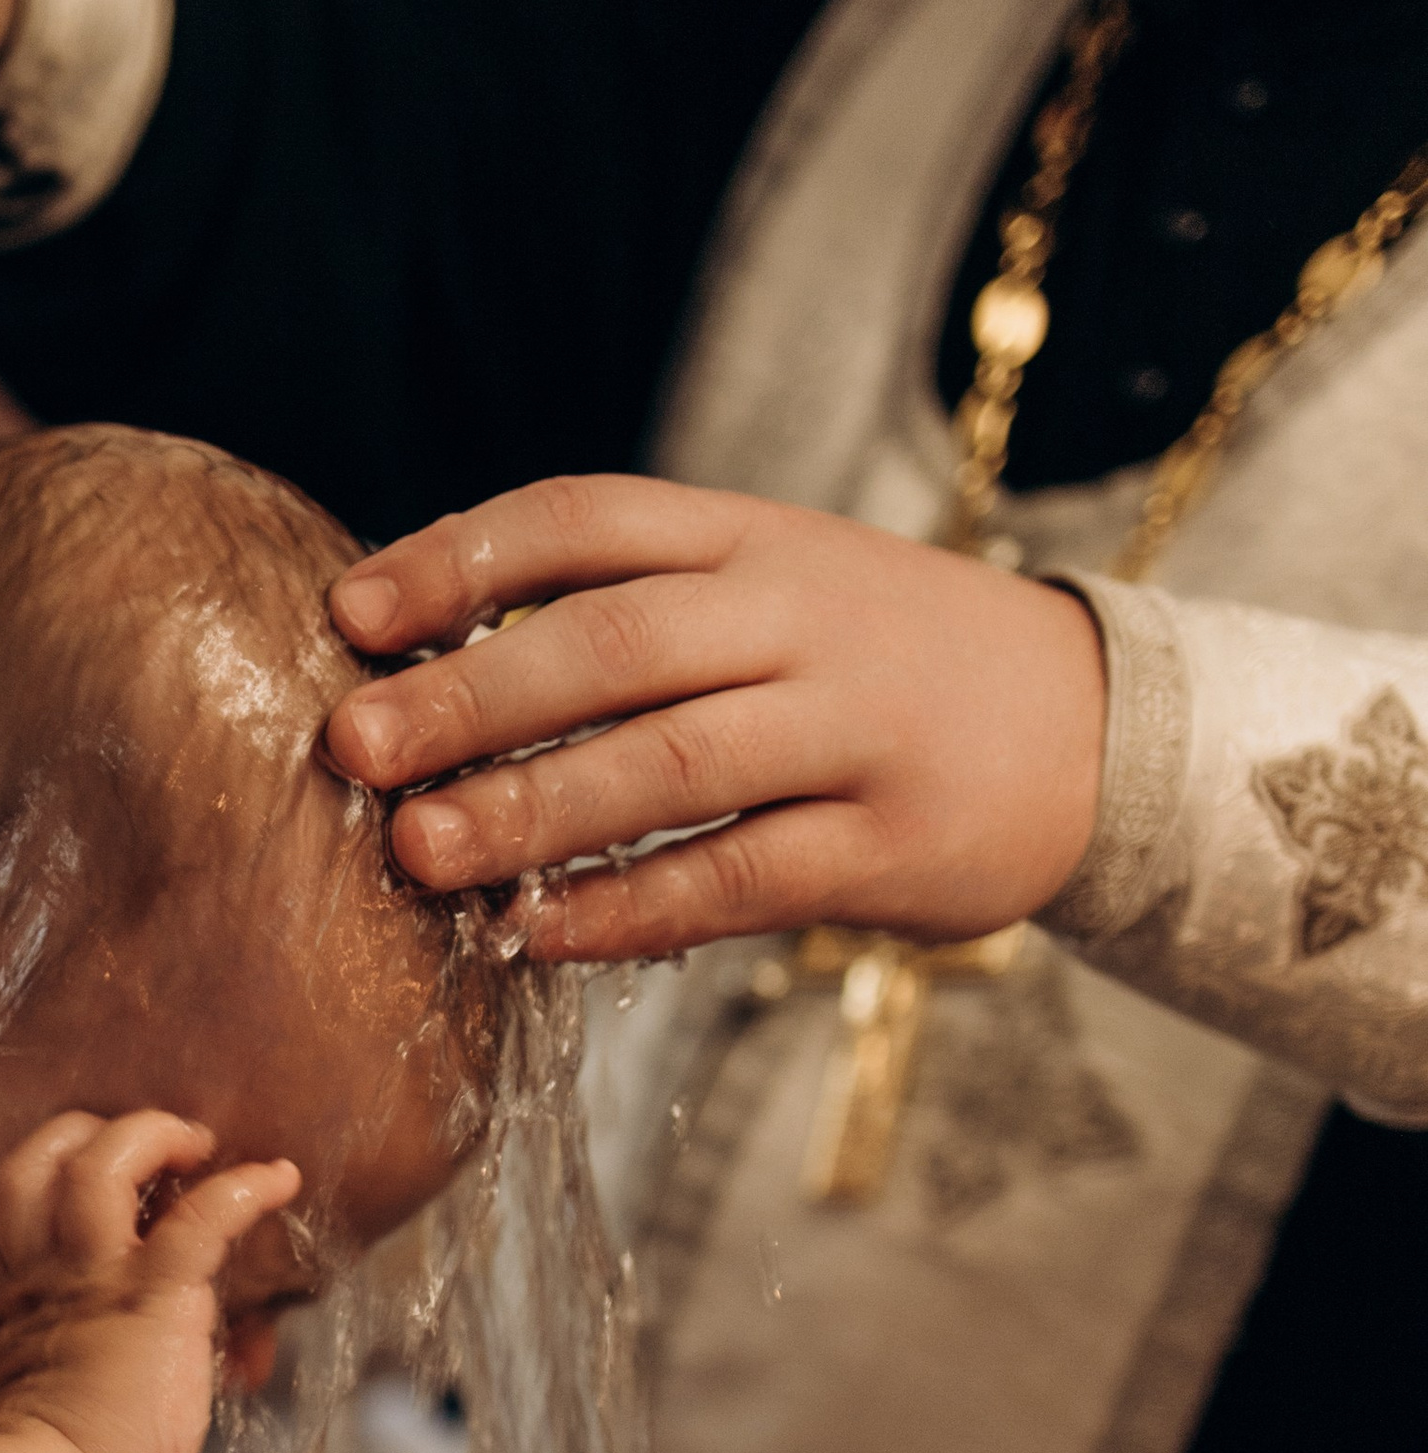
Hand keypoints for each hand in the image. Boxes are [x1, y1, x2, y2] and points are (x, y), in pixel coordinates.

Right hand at [0, 1111, 299, 1452]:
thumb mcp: (84, 1406)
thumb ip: (127, 1369)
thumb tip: (223, 1360)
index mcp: (27, 1302)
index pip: (24, 1209)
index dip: (62, 1177)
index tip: (116, 1189)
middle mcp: (49, 1276)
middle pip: (38, 1162)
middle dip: (90, 1133)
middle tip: (149, 1144)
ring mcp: (95, 1279)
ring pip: (100, 1163)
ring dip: (153, 1135)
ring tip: (196, 1141)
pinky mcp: (152, 1297)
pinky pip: (200, 1217)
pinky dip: (243, 1189)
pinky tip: (279, 1179)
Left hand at [326, 475, 1107, 960]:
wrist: (1100, 725)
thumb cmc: (881, 661)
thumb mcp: (778, 586)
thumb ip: (636, 602)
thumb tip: (426, 658)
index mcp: (755, 539)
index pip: (592, 518)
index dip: (464, 558)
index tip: (352, 610)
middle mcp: (803, 619)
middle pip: (618, 641)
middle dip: (472, 693)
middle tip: (354, 745)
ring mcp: (856, 732)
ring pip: (674, 763)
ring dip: (535, 811)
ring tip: (421, 852)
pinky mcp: (895, 845)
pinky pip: (742, 877)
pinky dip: (635, 909)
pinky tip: (542, 934)